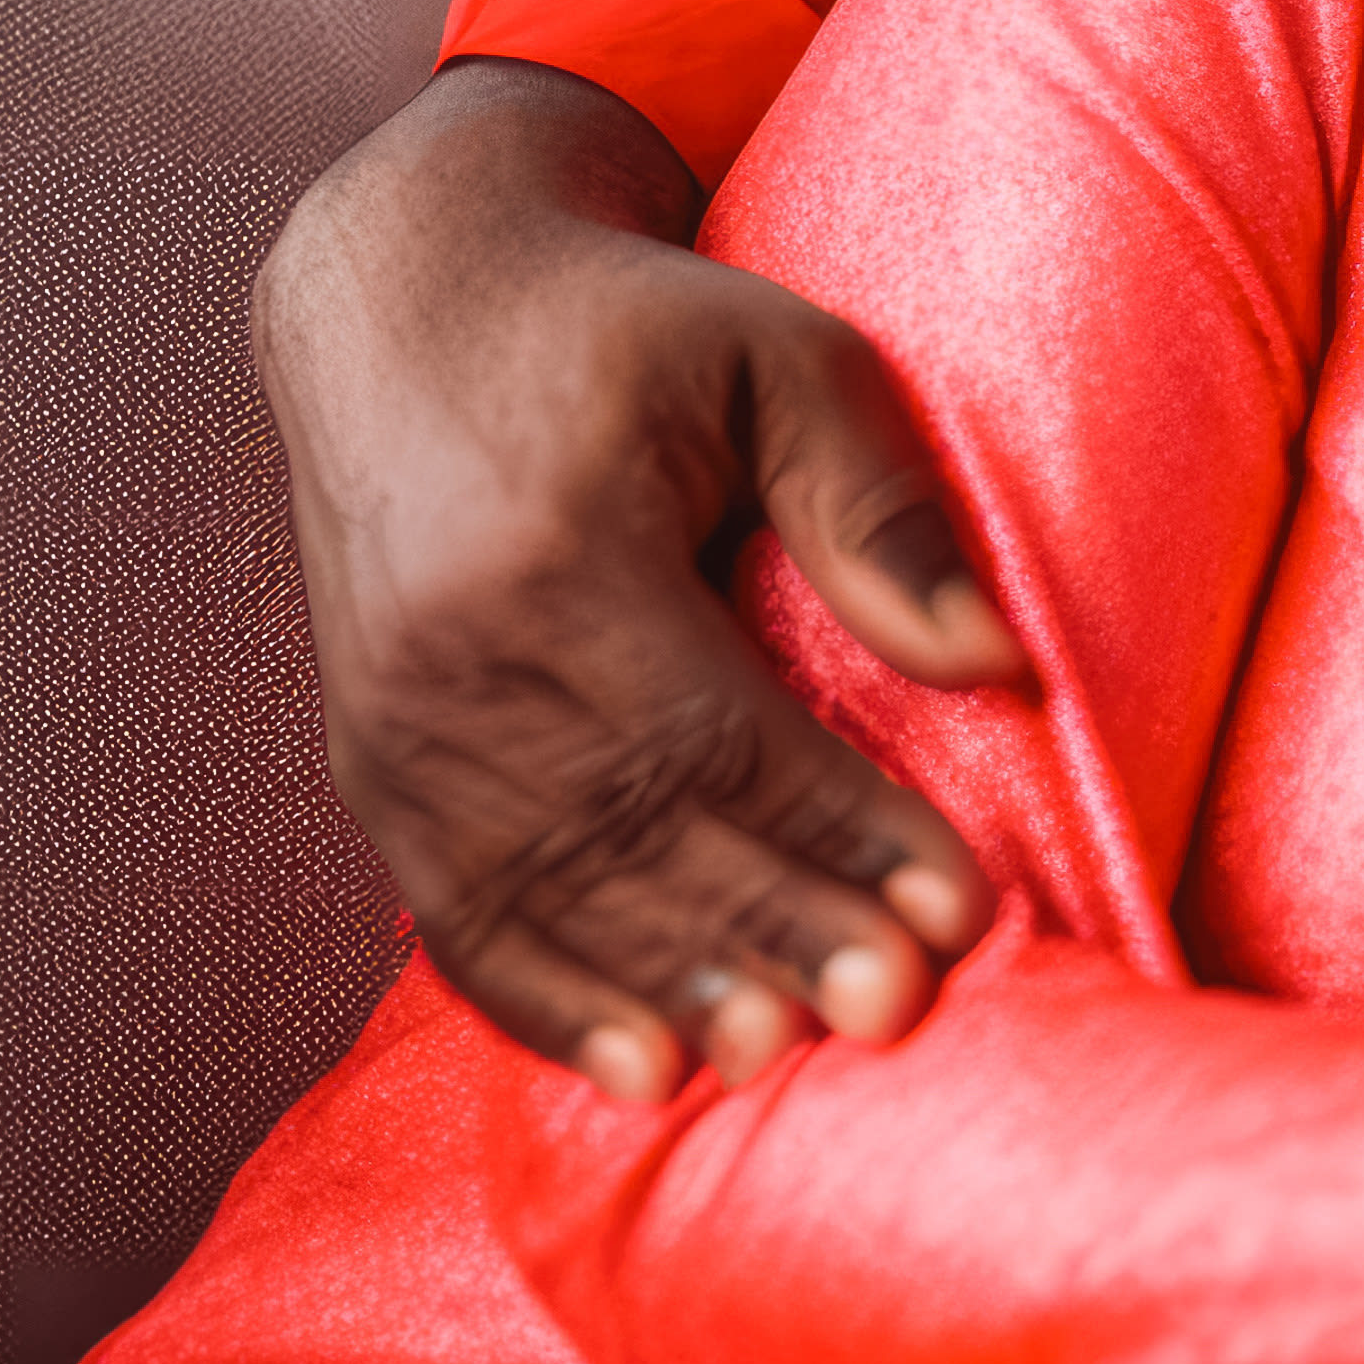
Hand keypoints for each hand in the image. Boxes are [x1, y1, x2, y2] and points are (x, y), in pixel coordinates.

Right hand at [264, 62, 1019, 1102]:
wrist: (407, 297)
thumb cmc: (628, 324)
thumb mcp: (776, 358)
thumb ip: (878, 509)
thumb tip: (996, 664)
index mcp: (550, 560)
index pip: (717, 736)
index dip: (842, 829)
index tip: (957, 907)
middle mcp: (447, 661)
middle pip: (630, 835)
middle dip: (770, 931)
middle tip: (888, 1012)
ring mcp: (389, 723)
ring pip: (544, 893)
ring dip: (663, 986)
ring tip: (765, 1060)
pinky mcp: (367, 759)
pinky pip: (455, 909)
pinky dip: (544, 996)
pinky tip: (630, 1067)